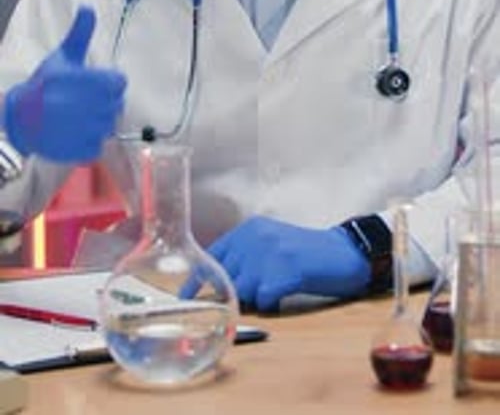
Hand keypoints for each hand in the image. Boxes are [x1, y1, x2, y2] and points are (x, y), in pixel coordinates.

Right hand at [3, 6, 125, 162]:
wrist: (19, 118)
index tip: (94, 85)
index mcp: (82, 80)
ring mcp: (81, 130)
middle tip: (83, 102)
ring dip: (97, 122)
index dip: (109, 83)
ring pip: (109, 126)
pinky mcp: (78, 150)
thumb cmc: (44, 84)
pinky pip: (98, 146)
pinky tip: (73, 132)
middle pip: (117, 105)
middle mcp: (83, 105)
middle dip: (104, 103)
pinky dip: (89, 141)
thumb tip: (88, 6)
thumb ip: (80, 34)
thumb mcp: (62, 57)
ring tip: (77, 117)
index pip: (118, 83)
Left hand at [208, 215, 370, 311]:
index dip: (196, 279)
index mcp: (249, 229)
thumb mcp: (269, 243)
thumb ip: (244, 256)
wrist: (343, 252)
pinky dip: (271, 304)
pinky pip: (263, 301)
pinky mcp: (285, 272)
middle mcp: (255, 238)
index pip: (212, 255)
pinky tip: (283, 294)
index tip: (184, 297)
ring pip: (242, 291)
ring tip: (274, 289)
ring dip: (254, 298)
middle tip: (247, 298)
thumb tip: (215, 283)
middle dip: (231, 294)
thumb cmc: (305, 252)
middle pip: (226, 277)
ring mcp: (270, 254)